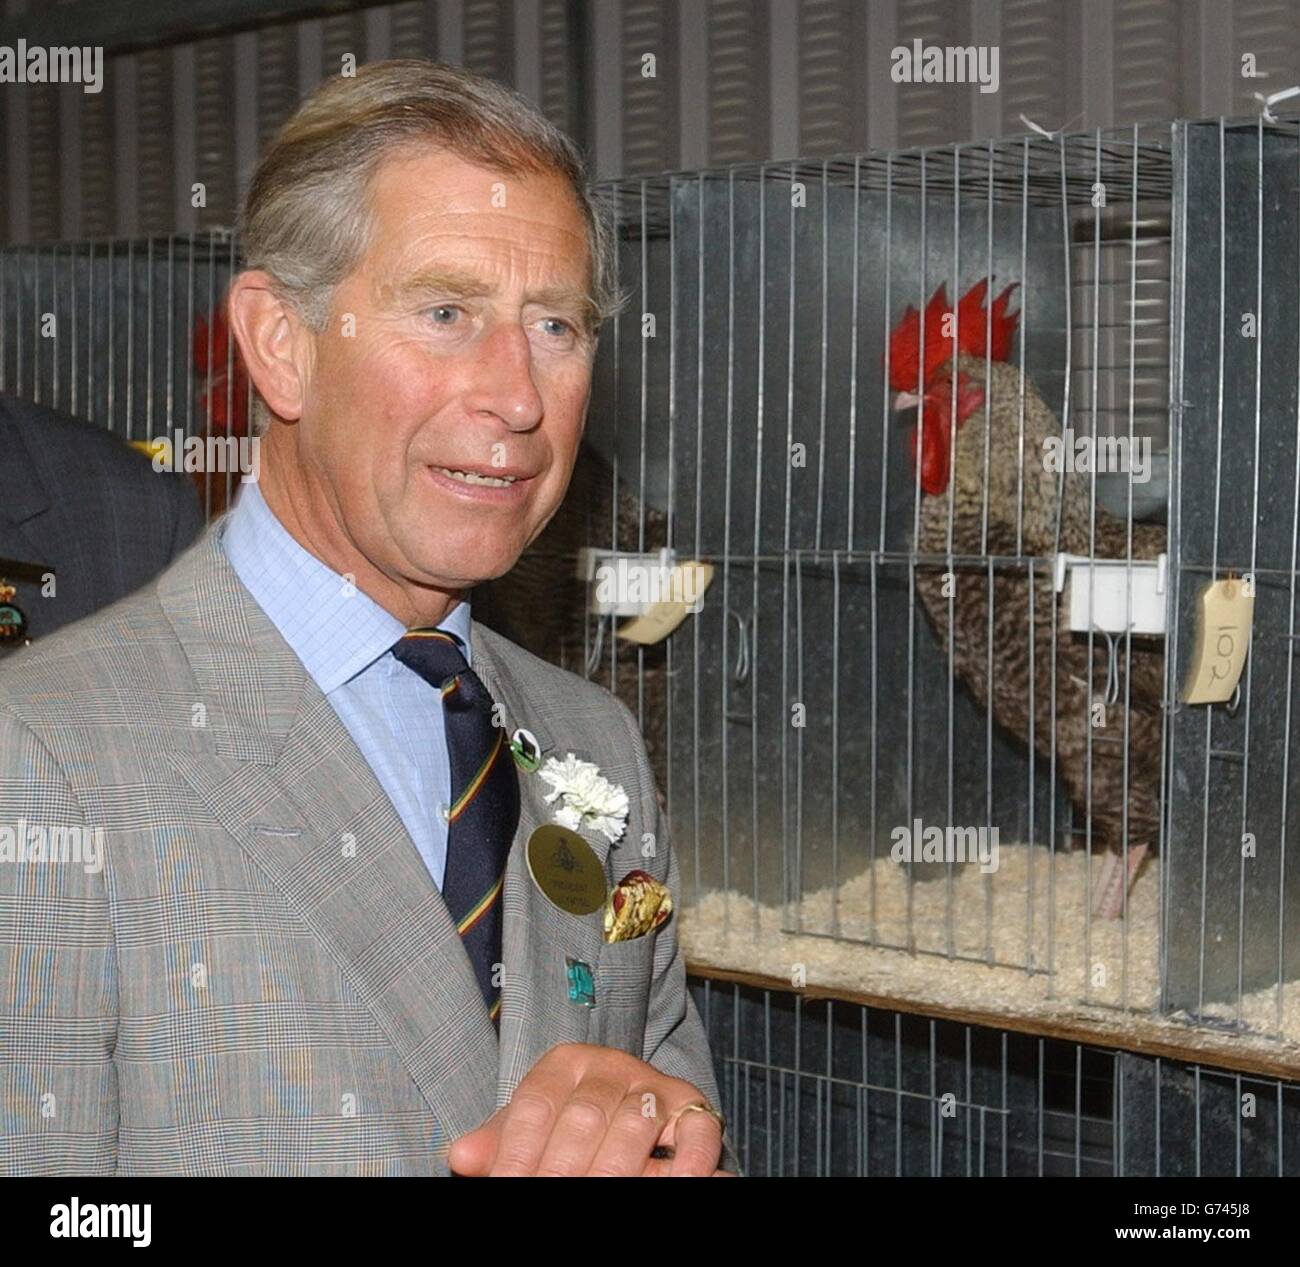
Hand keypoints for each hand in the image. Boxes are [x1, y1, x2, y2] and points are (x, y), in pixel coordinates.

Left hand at [448, 1042, 728, 1175]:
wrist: (629, 1104)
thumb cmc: (571, 1122)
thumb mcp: (534, 1125)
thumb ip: (502, 1140)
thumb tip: (462, 1157)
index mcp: (565, 1063)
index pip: (536, 1103)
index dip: (519, 1151)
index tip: (508, 1185)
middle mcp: (612, 1066)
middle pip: (583, 1117)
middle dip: (562, 1168)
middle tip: (546, 1198)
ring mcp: (655, 1085)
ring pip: (635, 1123)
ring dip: (614, 1168)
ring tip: (595, 1194)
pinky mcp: (693, 1108)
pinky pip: (697, 1131)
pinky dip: (689, 1161)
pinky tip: (673, 1182)